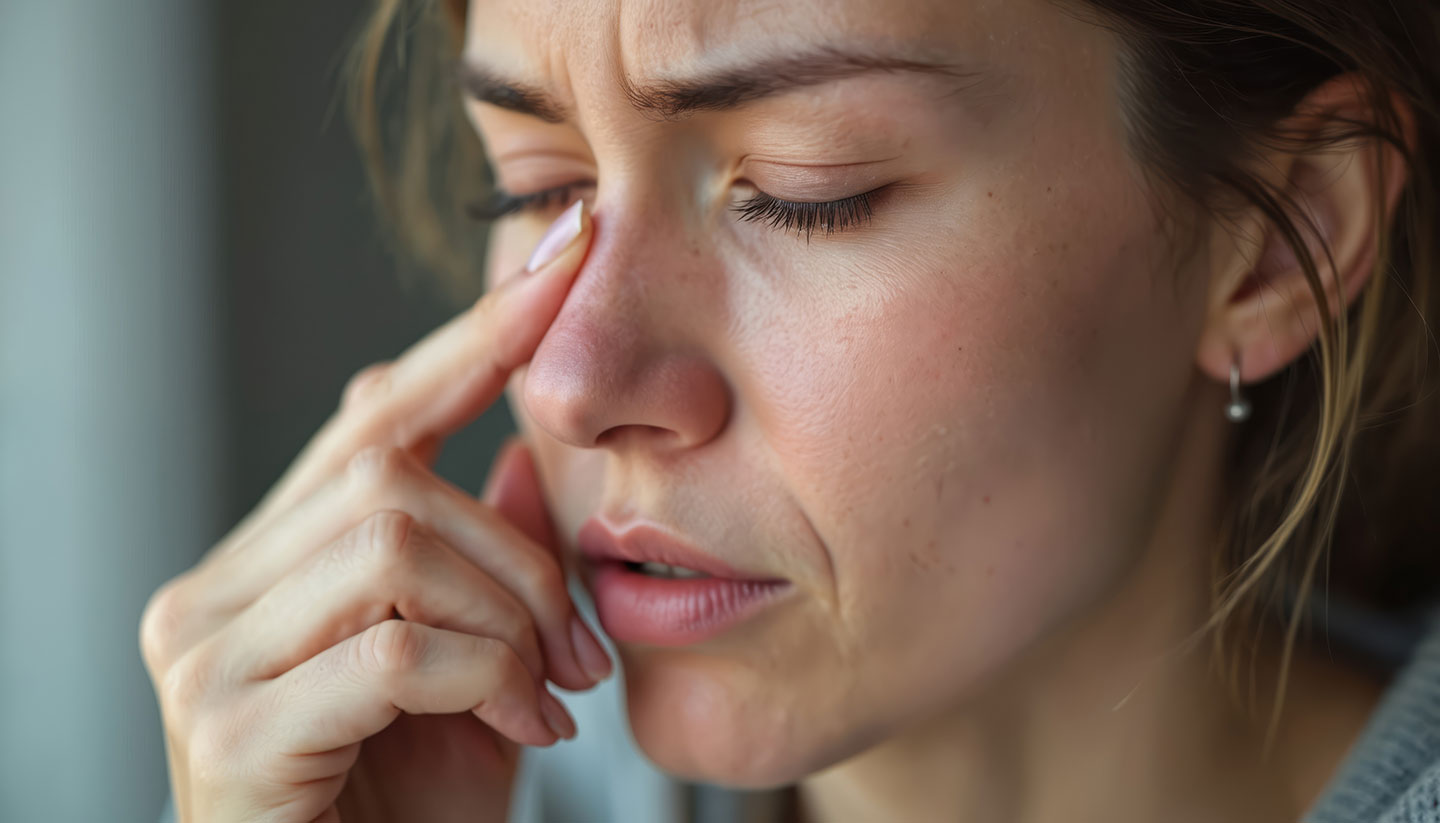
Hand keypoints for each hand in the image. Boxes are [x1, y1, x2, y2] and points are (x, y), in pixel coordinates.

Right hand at [140, 200, 610, 822]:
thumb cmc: (403, 816)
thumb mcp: (471, 680)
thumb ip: (484, 570)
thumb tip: (514, 455)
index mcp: (267, 566)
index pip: (373, 414)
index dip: (473, 336)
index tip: (564, 261)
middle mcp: (213, 593)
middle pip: (389, 474)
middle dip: (517, 551)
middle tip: (582, 648)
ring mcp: (207, 657)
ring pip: (394, 542)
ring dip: (509, 618)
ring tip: (549, 697)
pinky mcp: (229, 729)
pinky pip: (392, 644)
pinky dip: (485, 676)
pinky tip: (520, 729)